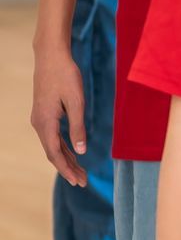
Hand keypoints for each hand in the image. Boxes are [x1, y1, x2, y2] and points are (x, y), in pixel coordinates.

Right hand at [29, 45, 87, 185]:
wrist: (51, 57)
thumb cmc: (66, 76)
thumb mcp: (76, 101)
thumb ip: (78, 127)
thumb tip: (81, 151)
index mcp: (46, 123)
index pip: (55, 154)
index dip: (67, 169)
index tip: (78, 181)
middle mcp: (39, 124)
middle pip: (53, 153)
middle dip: (68, 168)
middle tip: (83, 182)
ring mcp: (40, 119)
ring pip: (53, 146)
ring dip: (66, 159)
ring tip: (80, 172)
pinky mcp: (44, 114)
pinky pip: (53, 137)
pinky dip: (63, 147)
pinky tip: (73, 153)